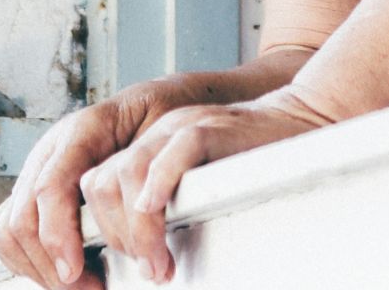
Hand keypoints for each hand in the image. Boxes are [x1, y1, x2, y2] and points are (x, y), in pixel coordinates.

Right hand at [0, 87, 169, 288]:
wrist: (153, 104)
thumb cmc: (161, 119)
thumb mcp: (166, 133)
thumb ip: (153, 167)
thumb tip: (148, 212)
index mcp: (82, 131)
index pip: (49, 189)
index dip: (57, 236)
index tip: (74, 271)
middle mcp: (52, 150)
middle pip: (21, 218)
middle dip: (48, 266)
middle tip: (90, 288)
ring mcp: (38, 169)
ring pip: (7, 228)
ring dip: (36, 267)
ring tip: (78, 285)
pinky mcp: (34, 189)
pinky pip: (7, 228)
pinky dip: (26, 259)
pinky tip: (61, 271)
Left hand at [79, 90, 331, 283]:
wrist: (297, 120)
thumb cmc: (250, 162)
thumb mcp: (192, 183)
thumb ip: (161, 205)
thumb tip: (135, 253)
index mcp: (143, 146)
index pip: (91, 188)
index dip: (94, 232)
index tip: (112, 268)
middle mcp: (154, 133)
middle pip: (101, 185)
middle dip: (115, 237)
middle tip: (148, 267)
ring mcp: (181, 127)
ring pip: (129, 174)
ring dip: (139, 230)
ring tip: (160, 262)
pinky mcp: (213, 128)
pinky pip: (177, 151)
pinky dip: (161, 183)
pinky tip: (161, 212)